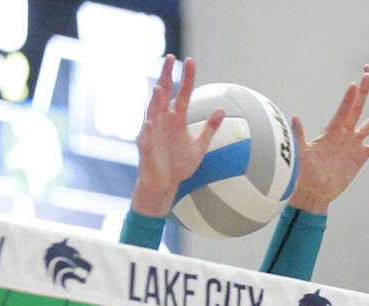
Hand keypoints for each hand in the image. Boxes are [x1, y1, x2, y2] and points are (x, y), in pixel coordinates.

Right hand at [132, 55, 223, 216]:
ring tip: (159, 88)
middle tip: (170, 58)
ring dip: (155, 101)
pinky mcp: (146, 147)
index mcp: (177, 119)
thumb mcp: (199, 146)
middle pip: (164, 94)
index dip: (187, 78)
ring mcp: (153, 132)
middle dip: (167, 76)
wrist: (165, 184)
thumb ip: (210, 128)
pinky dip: (148, 129)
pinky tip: (150, 122)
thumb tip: (222, 109)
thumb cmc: (179, 164)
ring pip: (153, 112)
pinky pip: (146, 137)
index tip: (190, 61)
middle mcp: (164, 121)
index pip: (183, 93)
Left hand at [287, 75, 368, 214]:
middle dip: (363, 94)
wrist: (315, 190)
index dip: (348, 99)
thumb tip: (294, 118)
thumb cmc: (304, 172)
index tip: (353, 84)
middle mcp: (344, 134)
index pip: (341, 112)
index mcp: (330, 132)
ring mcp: (353, 144)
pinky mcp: (360, 156)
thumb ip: (300, 135)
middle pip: (356, 110)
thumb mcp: (301, 153)